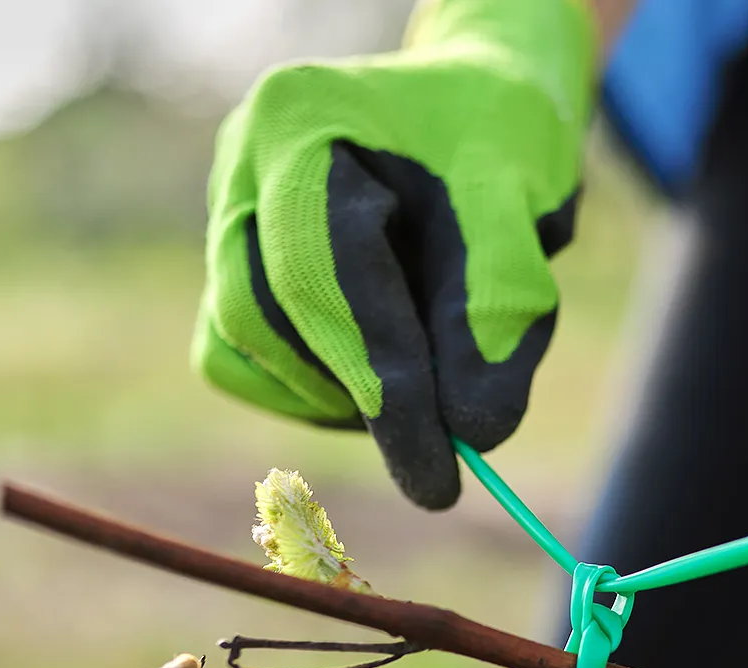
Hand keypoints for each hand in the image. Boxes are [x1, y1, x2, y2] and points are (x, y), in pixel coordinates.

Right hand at [193, 0, 594, 508]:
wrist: (476, 111)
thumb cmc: (500, 144)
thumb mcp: (522, 212)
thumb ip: (499, 314)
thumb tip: (472, 432)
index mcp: (300, 120)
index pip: (321, 274)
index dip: (379, 383)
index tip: (440, 476)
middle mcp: (242, 164)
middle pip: (263, 314)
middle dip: (358, 392)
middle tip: (447, 447)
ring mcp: (224, 215)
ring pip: (244, 349)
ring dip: (337, 396)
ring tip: (431, 371)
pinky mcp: (228, 269)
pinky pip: (239, 361)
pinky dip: (311, 392)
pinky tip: (384, 371)